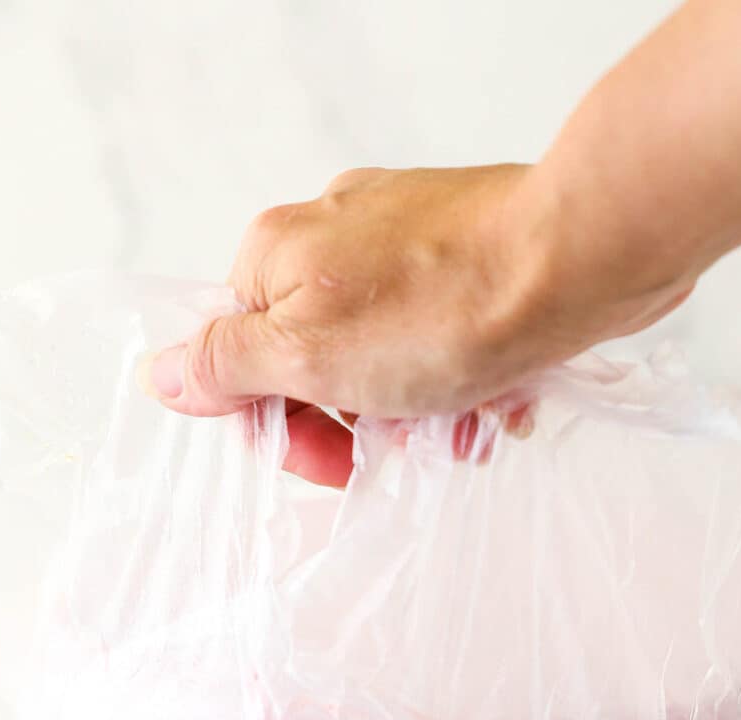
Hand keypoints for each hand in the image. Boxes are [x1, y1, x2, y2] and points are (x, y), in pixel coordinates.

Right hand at [141, 164, 691, 483]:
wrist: (578, 257)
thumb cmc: (442, 311)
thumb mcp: (309, 355)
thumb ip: (228, 364)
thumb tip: (161, 375)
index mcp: (277, 254)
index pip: (243, 360)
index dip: (286, 427)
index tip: (335, 464)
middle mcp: (330, 234)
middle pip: (317, 361)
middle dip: (362, 423)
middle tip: (410, 446)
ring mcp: (400, 238)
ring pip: (384, 356)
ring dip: (420, 412)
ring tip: (467, 425)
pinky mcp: (461, 250)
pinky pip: (439, 335)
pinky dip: (460, 377)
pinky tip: (495, 397)